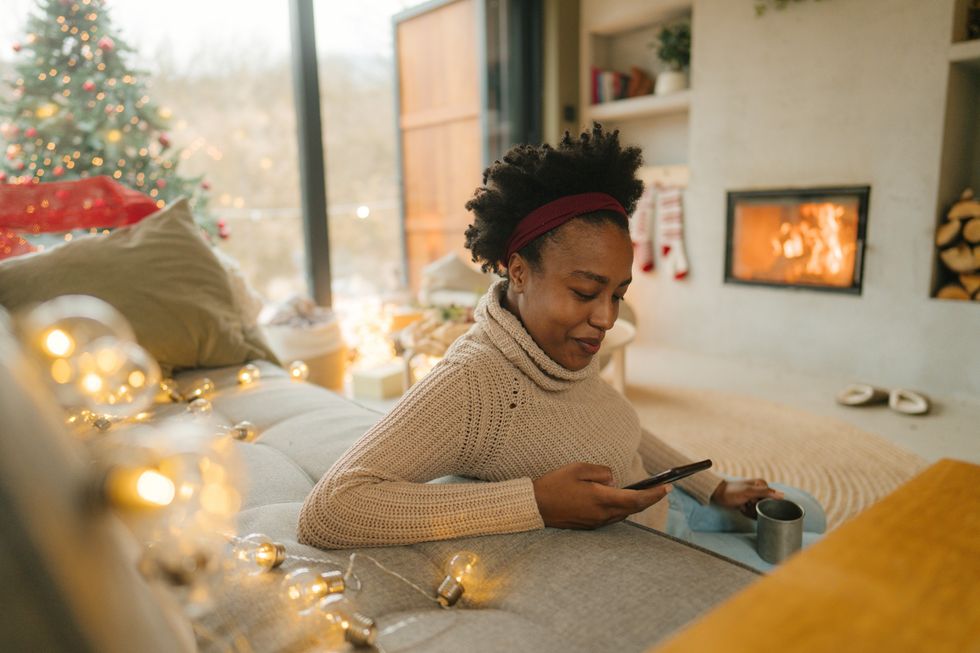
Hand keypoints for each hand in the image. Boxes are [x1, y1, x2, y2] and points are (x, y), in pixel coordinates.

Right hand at [532, 462, 671, 528]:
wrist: (534, 506)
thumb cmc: (554, 484)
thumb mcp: (578, 468)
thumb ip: (601, 472)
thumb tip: (613, 480)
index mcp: (601, 499)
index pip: (636, 499)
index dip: (654, 494)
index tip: (668, 488)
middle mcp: (602, 514)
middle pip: (633, 508)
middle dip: (650, 498)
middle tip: (665, 488)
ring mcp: (596, 522)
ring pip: (623, 513)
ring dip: (635, 503)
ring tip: (647, 492)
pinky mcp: (589, 525)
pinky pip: (611, 516)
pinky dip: (621, 507)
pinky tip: (623, 499)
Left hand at [710, 479, 783, 517]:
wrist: (717, 494)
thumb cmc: (731, 491)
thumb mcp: (748, 492)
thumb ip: (765, 492)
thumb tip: (782, 495)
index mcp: (763, 484)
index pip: (772, 499)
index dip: (762, 504)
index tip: (751, 502)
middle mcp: (761, 490)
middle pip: (766, 507)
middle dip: (755, 509)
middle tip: (745, 504)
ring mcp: (756, 497)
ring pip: (760, 511)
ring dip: (751, 512)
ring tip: (743, 506)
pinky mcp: (751, 504)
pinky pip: (754, 513)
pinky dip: (748, 513)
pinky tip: (742, 508)